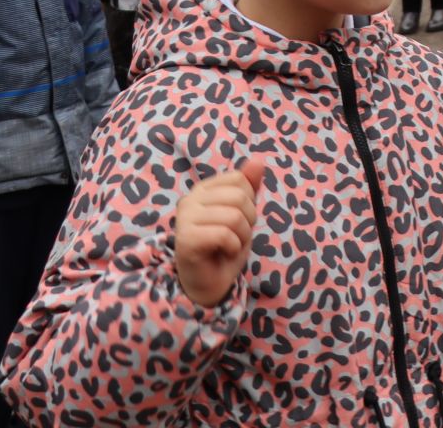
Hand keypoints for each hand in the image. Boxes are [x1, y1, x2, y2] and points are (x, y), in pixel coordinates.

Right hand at [174, 156, 266, 307]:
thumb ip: (249, 186)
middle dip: (248, 220)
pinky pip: (224, 234)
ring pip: (234, 216)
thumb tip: (258, 160)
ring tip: (229, 245)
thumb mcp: (244, 213)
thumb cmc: (226, 247)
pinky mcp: (186, 239)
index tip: (237, 220)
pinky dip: (233, 247)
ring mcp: (184, 219)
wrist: (210, 283)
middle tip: (234, 236)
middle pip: (240, 197)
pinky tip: (222, 253)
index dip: (249, 201)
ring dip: (241, 236)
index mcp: (203, 189)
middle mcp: (189, 200)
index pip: (239, 179)